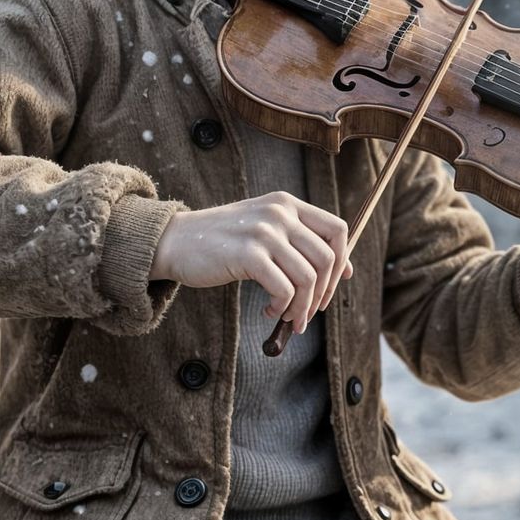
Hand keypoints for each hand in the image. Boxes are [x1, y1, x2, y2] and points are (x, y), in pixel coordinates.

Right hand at [149, 192, 353, 334]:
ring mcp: (264, 232)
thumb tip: (343, 269)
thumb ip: (298, 241)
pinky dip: (281, 307)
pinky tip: (268, 311)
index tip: (333, 285)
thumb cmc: (222, 241)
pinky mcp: (248, 254)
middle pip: (327, 258)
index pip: (337, 229)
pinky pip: (284, 289)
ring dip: (302, 307)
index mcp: (287, 204)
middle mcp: (279, 213)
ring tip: (286, 316)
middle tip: (307, 312)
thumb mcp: (264, 228)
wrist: (176, 241)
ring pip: (308, 278)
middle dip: (323, 293)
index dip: (342, 261)